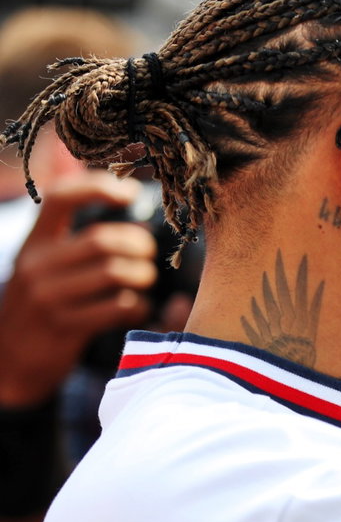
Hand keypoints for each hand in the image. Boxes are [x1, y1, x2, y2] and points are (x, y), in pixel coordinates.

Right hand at [0, 174, 154, 407]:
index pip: (61, 197)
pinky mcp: (66, 328)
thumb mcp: (39, 259)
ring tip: (143, 279)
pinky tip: (135, 307)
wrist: (10, 365)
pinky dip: (138, 306)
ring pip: (116, 273)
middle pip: (103, 240)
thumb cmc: (40, 303)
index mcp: (33, 243)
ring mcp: (49, 298)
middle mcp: (36, 266)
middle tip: (146, 253)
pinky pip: (119, 307)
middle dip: (138, 245)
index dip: (99, 188)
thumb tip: (74, 157)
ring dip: (142, 275)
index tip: (130, 194)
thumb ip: (62, 219)